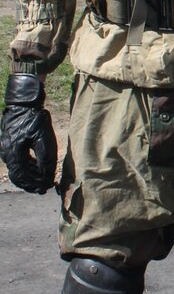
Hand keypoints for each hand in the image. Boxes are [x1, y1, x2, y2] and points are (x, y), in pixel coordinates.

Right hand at [0, 73, 57, 193]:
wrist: (23, 104)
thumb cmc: (35, 120)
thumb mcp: (43, 138)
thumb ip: (45, 158)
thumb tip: (47, 175)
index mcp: (14, 153)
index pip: (23, 176)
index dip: (34, 184)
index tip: (45, 189)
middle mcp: (7, 153)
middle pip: (17, 175)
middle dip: (30, 184)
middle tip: (43, 189)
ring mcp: (6, 148)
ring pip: (16, 169)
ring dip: (29, 176)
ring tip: (41, 180)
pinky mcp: (9, 144)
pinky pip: (16, 161)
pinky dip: (26, 167)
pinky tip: (37, 168)